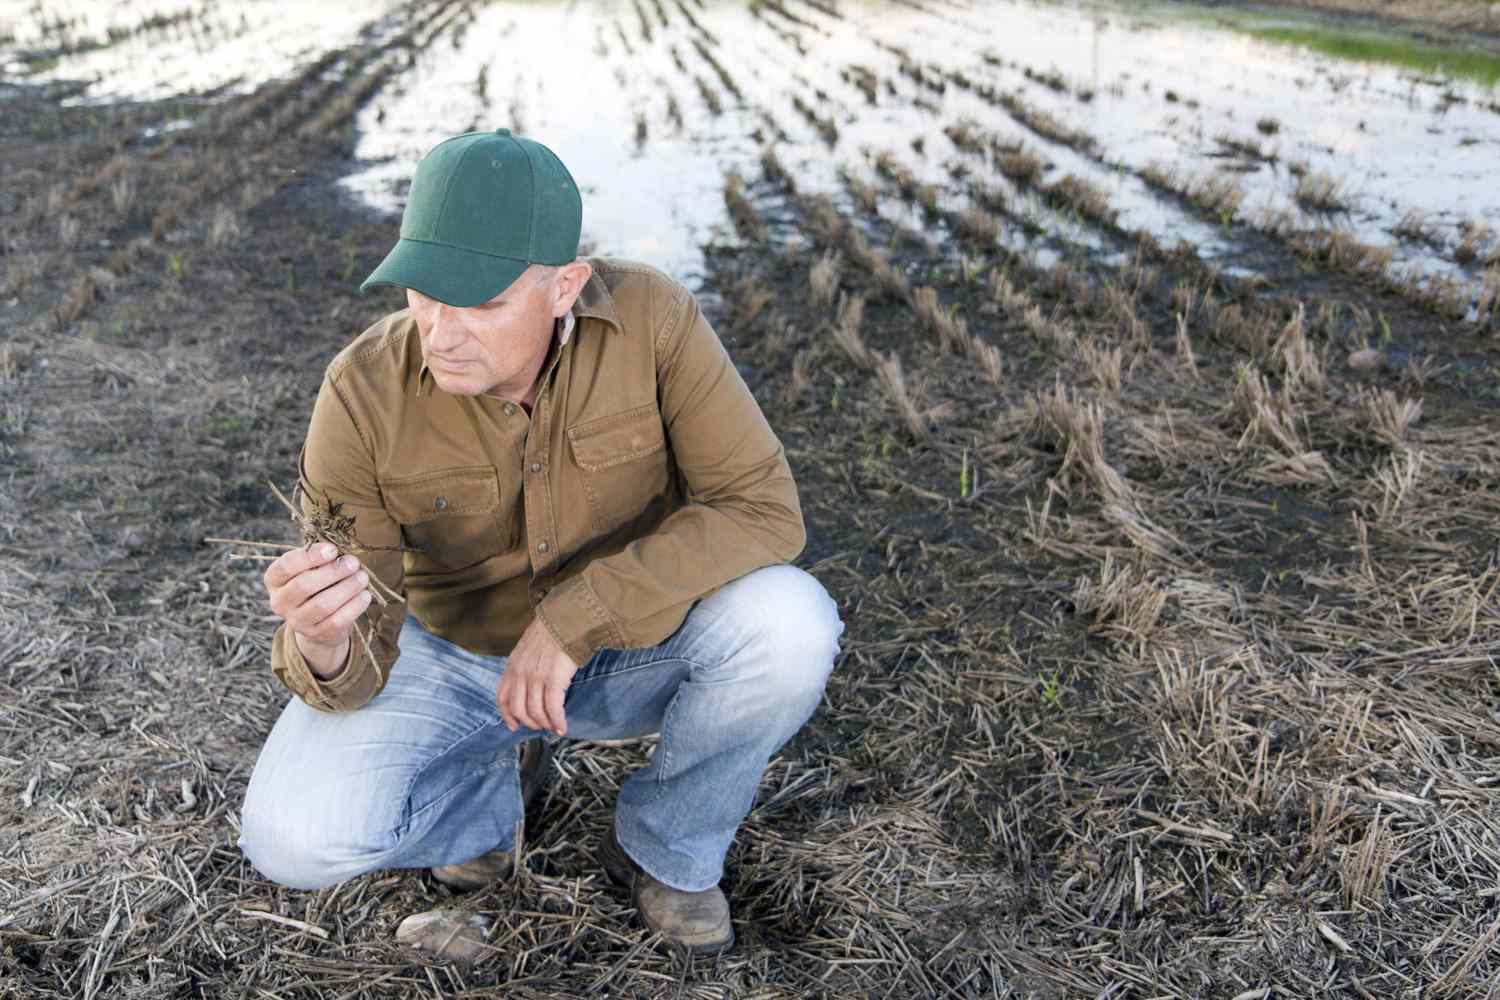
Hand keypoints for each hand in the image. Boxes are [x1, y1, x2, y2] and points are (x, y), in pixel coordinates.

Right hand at [264, 543, 371, 674]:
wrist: (319, 620)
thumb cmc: (316, 583)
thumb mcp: (311, 567)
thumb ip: (320, 557)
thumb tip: (340, 554)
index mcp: (274, 580)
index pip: (286, 566)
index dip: (310, 556)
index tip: (333, 550)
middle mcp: (279, 602)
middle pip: (304, 585)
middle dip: (333, 572)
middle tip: (353, 563)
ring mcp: (296, 621)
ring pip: (322, 605)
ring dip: (347, 588)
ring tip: (362, 578)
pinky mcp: (315, 634)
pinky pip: (336, 621)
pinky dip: (354, 606)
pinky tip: (365, 595)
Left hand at [497, 616, 578, 735]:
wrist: (567, 619)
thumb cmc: (553, 630)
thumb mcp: (528, 646)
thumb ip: (525, 664)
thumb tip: (531, 682)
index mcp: (513, 665)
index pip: (503, 697)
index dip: (507, 715)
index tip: (513, 725)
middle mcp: (520, 673)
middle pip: (518, 709)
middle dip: (529, 722)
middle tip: (541, 727)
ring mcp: (535, 677)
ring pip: (535, 712)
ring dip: (545, 724)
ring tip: (554, 727)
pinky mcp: (553, 680)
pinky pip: (552, 708)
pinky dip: (557, 721)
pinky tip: (562, 726)